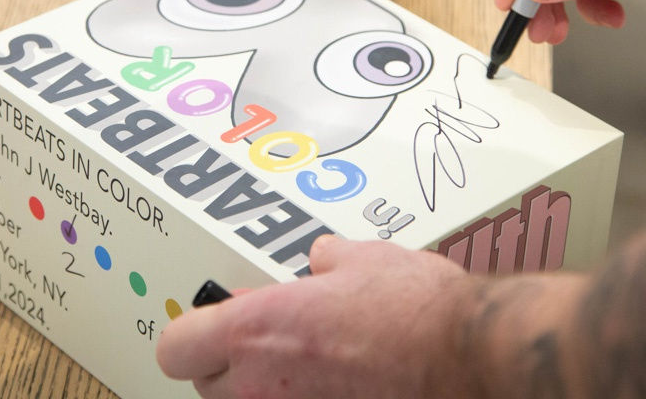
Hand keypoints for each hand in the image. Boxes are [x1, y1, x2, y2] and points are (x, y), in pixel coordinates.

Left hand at [156, 235, 474, 398]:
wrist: (469, 357)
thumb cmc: (418, 311)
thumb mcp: (362, 259)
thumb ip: (325, 261)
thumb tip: (321, 261)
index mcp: (257, 331)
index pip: (177, 347)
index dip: (192, 332)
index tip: (210, 322)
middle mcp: (262, 385)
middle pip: (207, 385)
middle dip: (228, 362)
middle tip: (265, 342)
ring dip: (264, 388)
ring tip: (306, 366)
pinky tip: (338, 386)